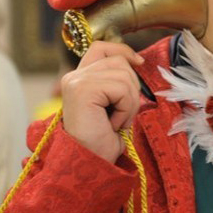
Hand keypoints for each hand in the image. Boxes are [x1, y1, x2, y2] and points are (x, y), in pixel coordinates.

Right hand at [61, 41, 143, 163]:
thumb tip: (136, 61)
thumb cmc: (103, 140)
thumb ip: (116, 81)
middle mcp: (73, 76)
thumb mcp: (113, 104)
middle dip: (132, 88)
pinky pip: (122, 89)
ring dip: (130, 103)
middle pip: (119, 61)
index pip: (101, 47)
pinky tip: (113, 125)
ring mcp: (76, 82)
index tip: (139, 62)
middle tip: (122, 115)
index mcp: (78, 78)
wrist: (90, 164)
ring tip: (117, 122)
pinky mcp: (83, 90)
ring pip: (124, 75)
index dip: (122, 50)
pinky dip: (126, 109)